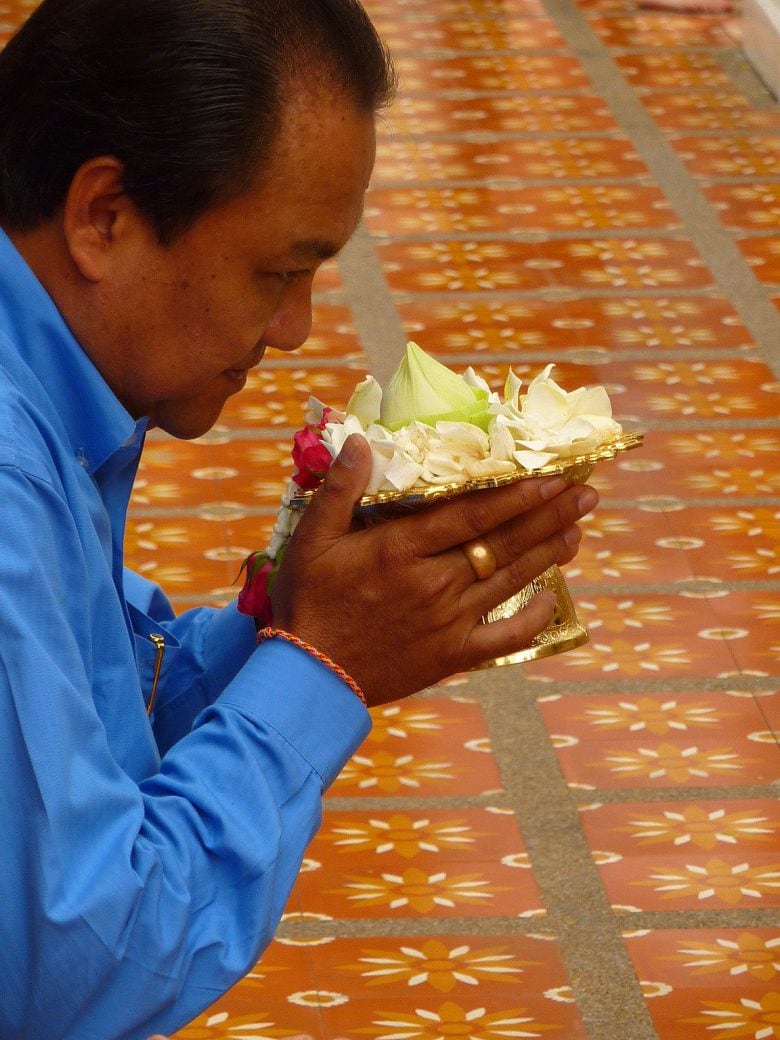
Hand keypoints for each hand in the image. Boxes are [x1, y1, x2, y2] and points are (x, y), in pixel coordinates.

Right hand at [272, 434, 597, 703]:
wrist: (310, 677)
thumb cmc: (307, 602)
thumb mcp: (310, 539)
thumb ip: (339, 489)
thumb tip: (359, 441)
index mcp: (401, 549)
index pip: (472, 514)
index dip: (518, 493)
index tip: (552, 474)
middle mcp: (434, 582)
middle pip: (503, 542)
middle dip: (549, 514)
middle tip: (586, 492)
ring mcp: (448, 621)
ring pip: (510, 580)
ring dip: (548, 553)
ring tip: (578, 530)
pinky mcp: (453, 654)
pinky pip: (504, 637)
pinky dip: (531, 619)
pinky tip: (551, 599)